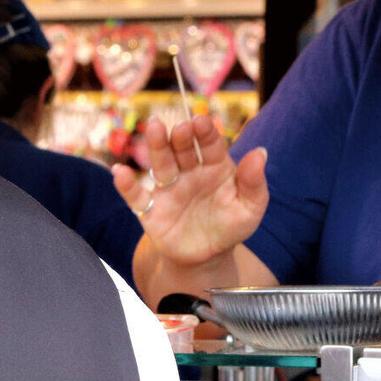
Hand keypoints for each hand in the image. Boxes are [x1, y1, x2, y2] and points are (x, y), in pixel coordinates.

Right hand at [112, 114, 267, 268]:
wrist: (208, 258)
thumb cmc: (230, 227)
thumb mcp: (250, 209)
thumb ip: (255, 183)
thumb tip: (261, 153)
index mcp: (214, 167)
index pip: (210, 145)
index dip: (206, 133)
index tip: (202, 121)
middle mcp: (189, 172)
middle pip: (183, 149)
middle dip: (182, 137)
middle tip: (181, 127)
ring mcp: (168, 189)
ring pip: (161, 164)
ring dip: (157, 146)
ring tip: (155, 128)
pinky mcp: (151, 211)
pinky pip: (136, 196)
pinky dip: (126, 185)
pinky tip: (119, 172)